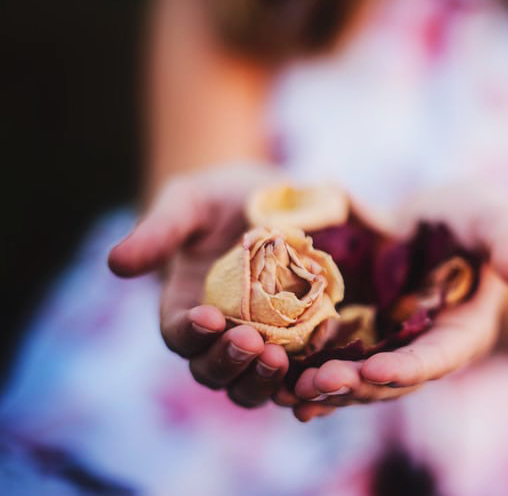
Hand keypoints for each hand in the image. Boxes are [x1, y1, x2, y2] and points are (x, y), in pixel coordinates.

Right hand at [108, 162, 289, 407]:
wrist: (272, 199)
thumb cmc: (221, 199)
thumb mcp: (190, 203)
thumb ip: (159, 231)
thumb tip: (116, 263)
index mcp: (185, 309)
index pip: (179, 336)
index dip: (190, 334)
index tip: (208, 316)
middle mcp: (219, 337)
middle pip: (214, 372)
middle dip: (228, 362)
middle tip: (251, 342)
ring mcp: (259, 345)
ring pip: (251, 385)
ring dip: (262, 380)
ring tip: (279, 358)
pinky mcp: (298, 344)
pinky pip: (297, 376)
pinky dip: (301, 381)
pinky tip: (315, 370)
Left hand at [280, 184, 507, 420]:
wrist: (434, 221)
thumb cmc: (473, 218)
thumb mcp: (497, 217)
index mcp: (463, 330)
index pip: (439, 357)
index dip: (408, 368)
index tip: (375, 370)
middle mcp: (426, 350)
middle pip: (392, 380)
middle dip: (356, 386)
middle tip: (316, 384)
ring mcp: (392, 348)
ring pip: (360, 381)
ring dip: (327, 389)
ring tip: (289, 389)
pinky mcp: (363, 340)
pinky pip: (337, 364)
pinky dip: (311, 377)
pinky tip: (280, 385)